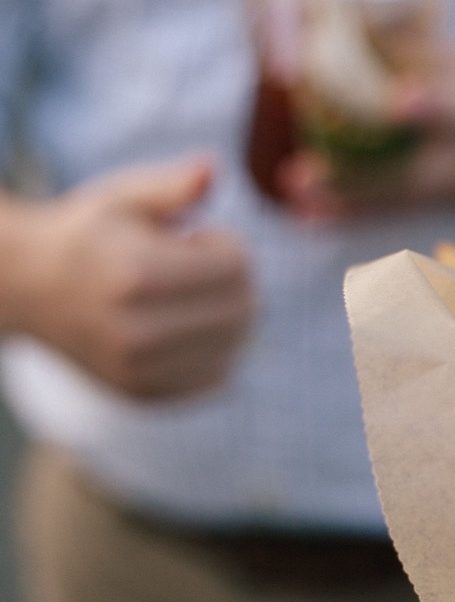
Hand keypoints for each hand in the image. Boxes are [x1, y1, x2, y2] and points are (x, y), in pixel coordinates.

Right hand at [1, 158, 254, 398]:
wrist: (26, 287)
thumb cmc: (86, 234)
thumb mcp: (124, 197)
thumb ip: (172, 186)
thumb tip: (212, 169)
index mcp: (137, 274)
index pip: (237, 267)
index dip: (227, 245)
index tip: (196, 237)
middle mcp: (137, 330)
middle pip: (242, 310)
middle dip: (233, 282)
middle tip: (194, 267)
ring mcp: (138, 369)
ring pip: (235, 347)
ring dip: (226, 317)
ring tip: (185, 296)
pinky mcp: (141, 393)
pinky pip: (217, 378)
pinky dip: (215, 352)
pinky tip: (183, 327)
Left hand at [280, 44, 454, 217]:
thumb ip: (411, 53)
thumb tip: (342, 29)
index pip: (449, 109)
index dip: (425, 106)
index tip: (400, 103)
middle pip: (405, 174)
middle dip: (354, 176)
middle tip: (300, 174)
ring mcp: (445, 191)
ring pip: (386, 201)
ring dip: (337, 200)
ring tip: (290, 192)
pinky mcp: (432, 208)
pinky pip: (384, 216)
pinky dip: (347, 217)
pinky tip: (306, 219)